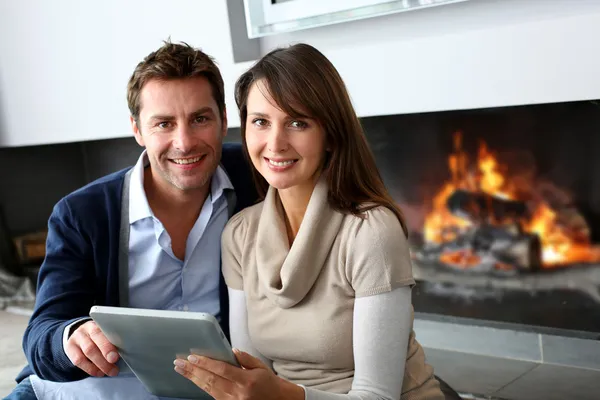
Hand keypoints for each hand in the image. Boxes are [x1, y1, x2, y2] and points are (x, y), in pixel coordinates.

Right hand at [65, 320, 119, 376]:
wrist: (77, 333)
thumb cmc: (97, 335)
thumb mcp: (105, 332)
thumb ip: (113, 338)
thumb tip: (127, 351)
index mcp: (97, 324)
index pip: (102, 331)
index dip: (109, 343)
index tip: (116, 353)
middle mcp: (85, 330)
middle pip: (94, 342)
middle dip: (105, 353)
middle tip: (114, 362)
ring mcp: (76, 340)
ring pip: (88, 352)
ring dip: (101, 364)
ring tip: (111, 371)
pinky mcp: (70, 349)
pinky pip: (79, 361)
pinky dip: (91, 368)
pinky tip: (99, 372)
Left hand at [174, 348, 303, 399]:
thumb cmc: (269, 383)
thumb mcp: (261, 367)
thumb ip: (245, 359)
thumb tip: (231, 351)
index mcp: (246, 380)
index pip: (221, 370)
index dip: (205, 363)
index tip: (192, 357)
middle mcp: (237, 393)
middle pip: (210, 380)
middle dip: (192, 371)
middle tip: (179, 362)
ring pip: (208, 389)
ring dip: (193, 378)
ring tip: (181, 370)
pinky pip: (212, 394)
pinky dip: (201, 385)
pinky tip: (193, 378)